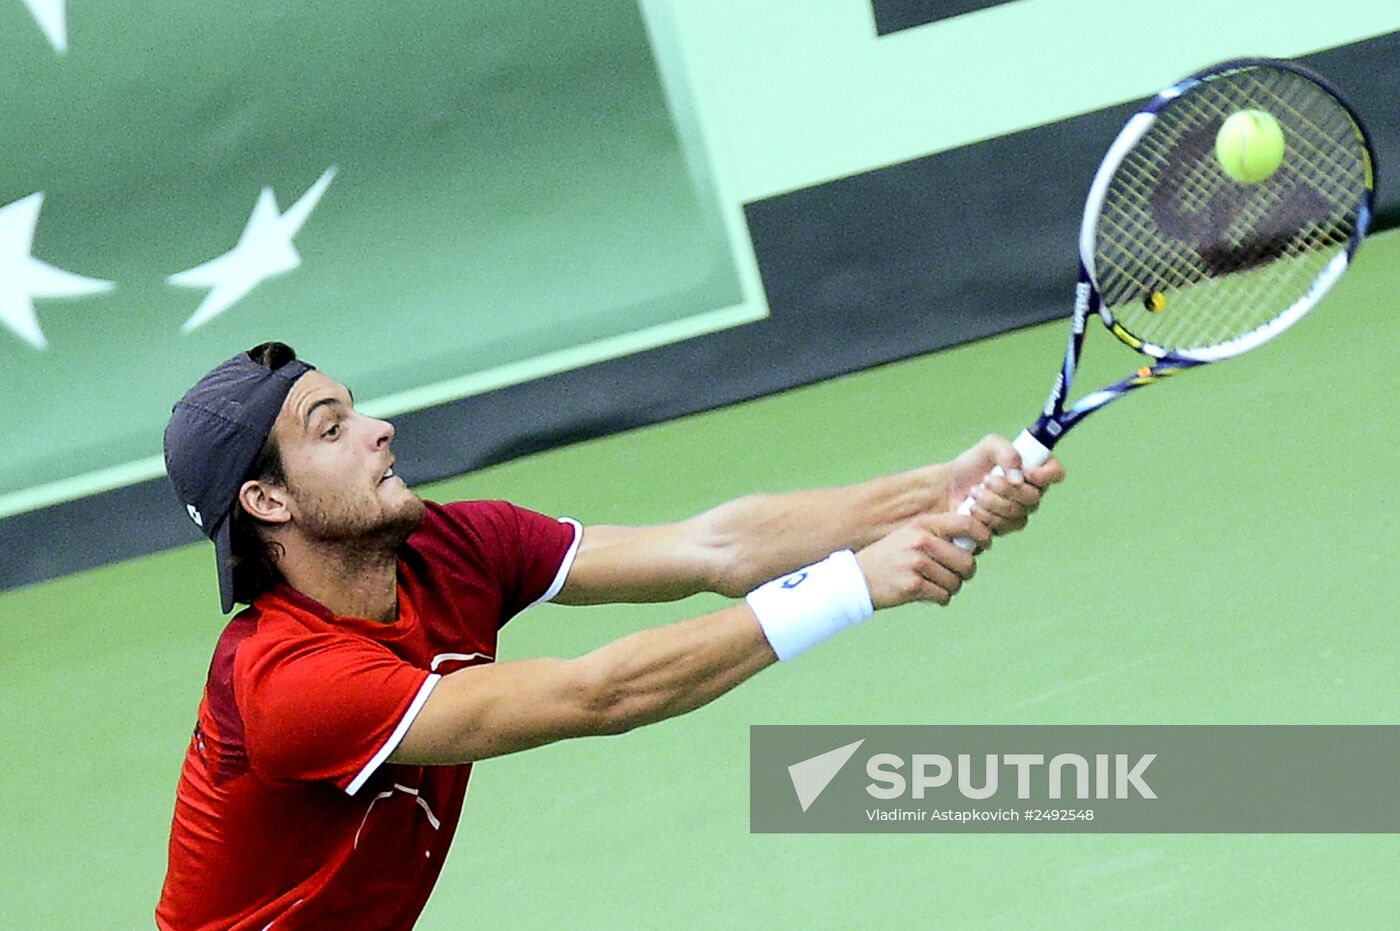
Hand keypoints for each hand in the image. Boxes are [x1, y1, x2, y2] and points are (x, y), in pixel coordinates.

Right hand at [854, 514, 987, 607]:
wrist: (857, 578)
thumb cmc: (890, 558)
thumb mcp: (910, 535)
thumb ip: (938, 535)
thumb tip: (975, 545)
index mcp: (923, 525)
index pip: (967, 524)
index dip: (983, 536)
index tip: (984, 545)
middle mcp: (921, 541)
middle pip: (967, 561)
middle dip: (965, 572)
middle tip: (955, 575)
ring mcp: (917, 563)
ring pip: (956, 582)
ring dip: (950, 588)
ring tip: (934, 585)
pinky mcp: (913, 585)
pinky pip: (943, 595)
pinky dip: (939, 598)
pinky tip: (927, 594)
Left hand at [942, 434, 1064, 537]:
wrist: (948, 487)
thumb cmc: (971, 464)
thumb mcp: (988, 446)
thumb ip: (1006, 451)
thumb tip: (1019, 477)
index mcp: (1034, 470)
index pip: (1056, 473)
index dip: (1045, 474)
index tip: (1026, 472)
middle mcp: (1032, 493)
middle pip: (1033, 497)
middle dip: (1005, 488)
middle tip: (985, 479)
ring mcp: (1019, 513)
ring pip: (1017, 514)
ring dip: (991, 501)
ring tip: (974, 492)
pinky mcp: (1004, 528)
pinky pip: (1003, 526)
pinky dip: (985, 516)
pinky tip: (972, 508)